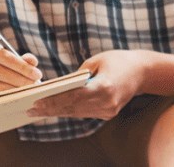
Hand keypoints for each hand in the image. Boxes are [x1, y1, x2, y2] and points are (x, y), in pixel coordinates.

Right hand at [0, 41, 41, 96]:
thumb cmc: (3, 64)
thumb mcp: (13, 57)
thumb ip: (25, 59)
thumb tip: (32, 62)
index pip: (5, 56)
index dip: (22, 66)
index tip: (37, 74)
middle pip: (0, 72)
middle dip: (20, 79)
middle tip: (34, 85)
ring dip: (15, 90)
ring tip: (28, 92)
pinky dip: (6, 99)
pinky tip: (17, 98)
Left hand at [28, 49, 151, 120]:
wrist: (142, 72)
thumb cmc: (119, 60)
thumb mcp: (96, 61)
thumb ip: (78, 75)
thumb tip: (58, 86)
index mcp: (105, 86)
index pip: (73, 96)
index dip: (53, 101)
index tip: (36, 103)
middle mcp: (107, 102)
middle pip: (73, 108)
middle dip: (51, 109)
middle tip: (31, 110)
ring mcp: (108, 111)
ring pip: (77, 113)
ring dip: (58, 111)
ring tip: (39, 111)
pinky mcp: (108, 114)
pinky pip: (85, 112)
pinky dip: (70, 110)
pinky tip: (56, 109)